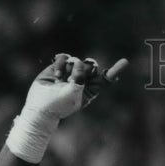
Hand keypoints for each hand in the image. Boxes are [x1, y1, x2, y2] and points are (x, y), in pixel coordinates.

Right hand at [7, 52, 127, 162]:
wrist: (40, 107)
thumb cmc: (59, 105)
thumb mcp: (74, 93)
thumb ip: (80, 78)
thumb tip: (81, 63)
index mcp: (90, 89)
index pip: (104, 78)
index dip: (114, 70)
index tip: (124, 62)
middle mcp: (81, 80)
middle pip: (90, 66)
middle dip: (85, 68)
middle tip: (76, 76)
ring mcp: (70, 73)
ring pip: (77, 61)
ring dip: (70, 68)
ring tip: (61, 79)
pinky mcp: (58, 67)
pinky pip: (64, 57)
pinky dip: (61, 64)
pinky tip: (57, 75)